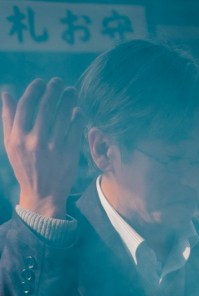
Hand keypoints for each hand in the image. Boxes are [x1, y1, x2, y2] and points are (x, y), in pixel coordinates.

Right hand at [2, 78, 83, 217]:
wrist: (43, 195)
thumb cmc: (26, 166)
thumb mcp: (11, 145)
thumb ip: (9, 119)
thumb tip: (7, 93)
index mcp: (18, 137)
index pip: (27, 105)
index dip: (35, 90)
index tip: (41, 82)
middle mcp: (35, 142)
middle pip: (46, 107)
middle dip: (53, 90)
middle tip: (58, 82)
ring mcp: (54, 148)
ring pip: (63, 115)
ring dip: (68, 99)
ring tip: (71, 91)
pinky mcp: (69, 155)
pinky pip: (75, 129)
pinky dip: (77, 116)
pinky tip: (77, 110)